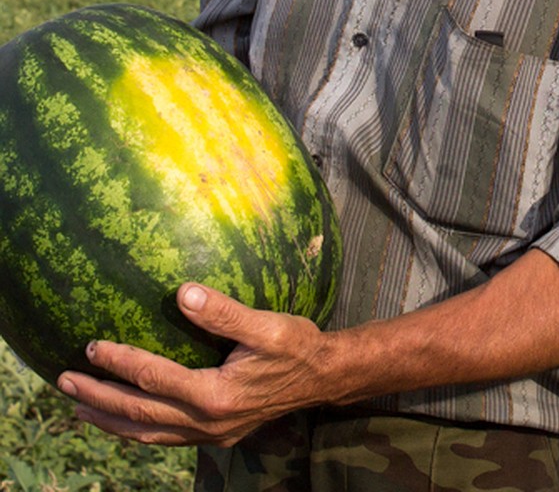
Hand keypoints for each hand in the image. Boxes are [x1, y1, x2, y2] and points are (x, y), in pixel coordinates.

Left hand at [57, 283, 327, 447]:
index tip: (91, 346)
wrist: (323, 377)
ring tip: (79, 407)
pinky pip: (164, 439)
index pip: (153, 378)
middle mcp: (207, 421)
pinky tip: (126, 420)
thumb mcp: (266, 325)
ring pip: (146, 434)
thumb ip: (224, 311)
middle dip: (98, 396)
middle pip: (138, 413)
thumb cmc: (297, 345)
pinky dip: (137, 430)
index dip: (119, 362)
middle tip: (63, 380)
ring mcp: (210, 434)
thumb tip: (183, 292)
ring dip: (109, 420)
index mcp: (214, 394)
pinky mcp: (215, 436)